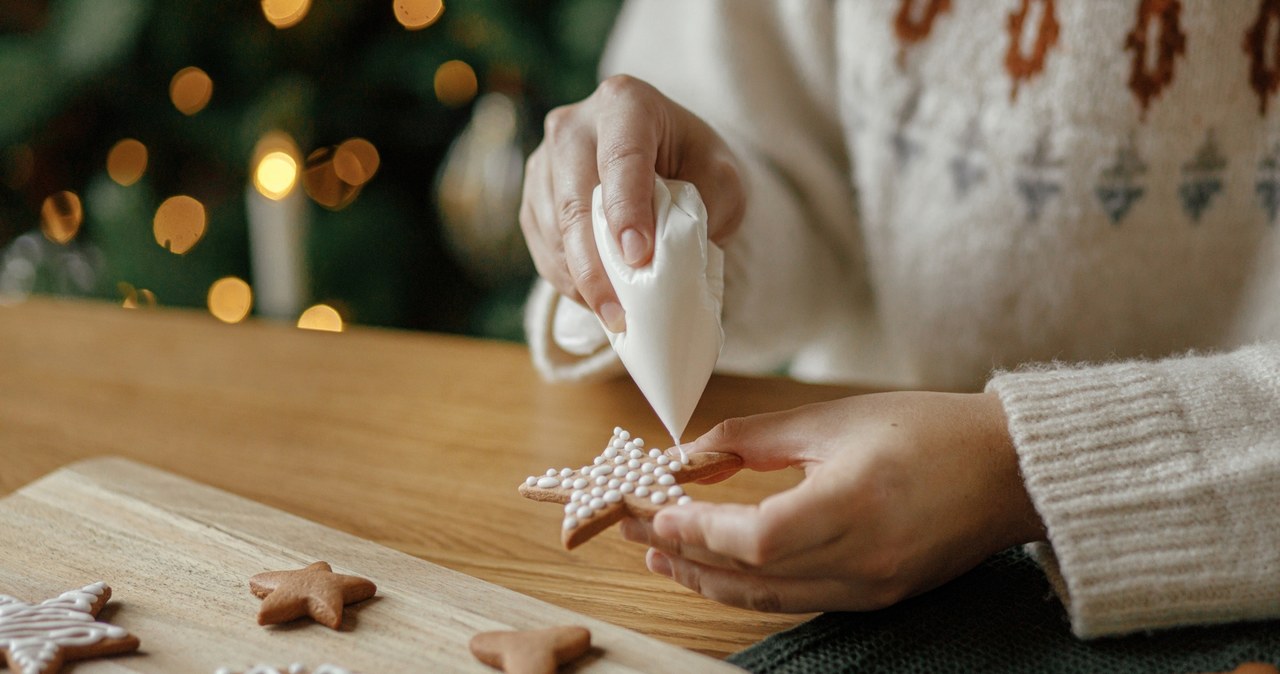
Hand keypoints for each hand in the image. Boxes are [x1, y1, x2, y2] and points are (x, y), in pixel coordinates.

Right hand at [520, 75, 744, 332]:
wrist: (667, 159)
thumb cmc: (697, 167)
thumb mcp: (723, 179)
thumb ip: (705, 205)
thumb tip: (665, 255)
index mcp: (626, 103)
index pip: (621, 158)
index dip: (627, 210)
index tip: (639, 257)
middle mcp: (573, 125)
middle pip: (574, 200)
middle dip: (595, 264)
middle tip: (620, 314)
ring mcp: (545, 160)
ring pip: (552, 229)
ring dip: (580, 279)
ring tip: (615, 317)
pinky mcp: (534, 195)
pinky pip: (543, 245)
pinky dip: (568, 279)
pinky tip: (596, 300)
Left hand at [621, 391, 1046, 612]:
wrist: (1010, 469)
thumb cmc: (928, 430)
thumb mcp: (832, 419)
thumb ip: (752, 439)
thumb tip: (688, 455)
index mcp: (856, 504)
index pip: (756, 539)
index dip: (698, 531)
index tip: (652, 510)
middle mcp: (864, 559)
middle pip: (753, 576)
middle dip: (684, 555)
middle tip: (633, 530)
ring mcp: (873, 586)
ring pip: (770, 598)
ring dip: (710, 579)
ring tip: (661, 556)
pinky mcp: (879, 597)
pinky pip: (799, 600)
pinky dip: (752, 587)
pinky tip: (720, 570)